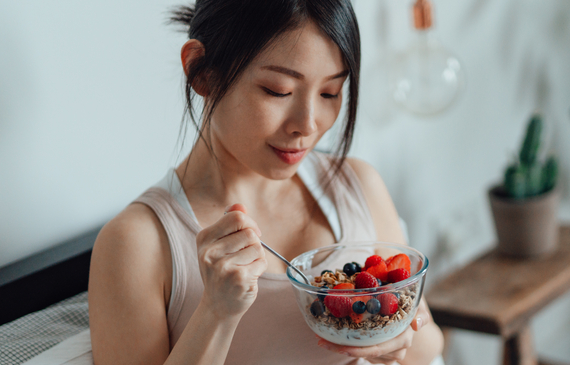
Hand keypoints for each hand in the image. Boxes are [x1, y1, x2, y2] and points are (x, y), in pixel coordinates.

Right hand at [196, 203, 266, 318]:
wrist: (218, 306)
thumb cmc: (221, 271)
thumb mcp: (219, 244)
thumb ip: (229, 223)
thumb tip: (239, 205)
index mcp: (204, 238)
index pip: (236, 217)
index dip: (249, 223)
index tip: (250, 233)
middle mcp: (210, 252)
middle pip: (249, 232)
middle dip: (254, 241)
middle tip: (246, 254)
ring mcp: (223, 266)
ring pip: (257, 247)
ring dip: (257, 256)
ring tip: (245, 266)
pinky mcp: (239, 278)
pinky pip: (262, 261)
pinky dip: (260, 267)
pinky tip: (248, 276)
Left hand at [317, 297, 430, 363]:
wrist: (412, 311)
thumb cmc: (412, 303)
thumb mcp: (417, 302)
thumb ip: (419, 312)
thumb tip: (416, 325)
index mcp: (403, 338)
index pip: (377, 349)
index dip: (356, 349)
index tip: (339, 345)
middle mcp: (395, 350)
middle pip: (365, 354)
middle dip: (341, 349)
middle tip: (321, 341)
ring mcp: (387, 354)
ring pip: (361, 354)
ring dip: (341, 347)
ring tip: (322, 337)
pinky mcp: (379, 353)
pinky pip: (362, 352)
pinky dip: (347, 346)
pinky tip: (332, 337)